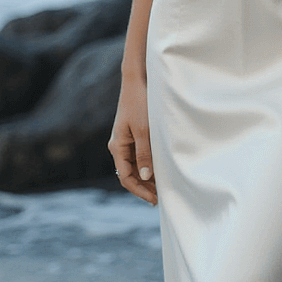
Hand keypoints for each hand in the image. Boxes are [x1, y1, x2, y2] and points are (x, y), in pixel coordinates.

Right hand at [108, 72, 156, 204]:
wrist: (137, 82)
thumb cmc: (140, 104)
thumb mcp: (145, 130)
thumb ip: (145, 154)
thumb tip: (146, 176)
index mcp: (117, 147)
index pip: (125, 177)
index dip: (139, 190)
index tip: (154, 199)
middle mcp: (119, 146)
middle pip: (130, 174)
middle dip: (144, 187)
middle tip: (161, 197)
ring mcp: (126, 142)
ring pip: (136, 166)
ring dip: (147, 177)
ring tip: (163, 186)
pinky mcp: (134, 136)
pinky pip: (140, 156)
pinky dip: (149, 165)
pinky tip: (161, 170)